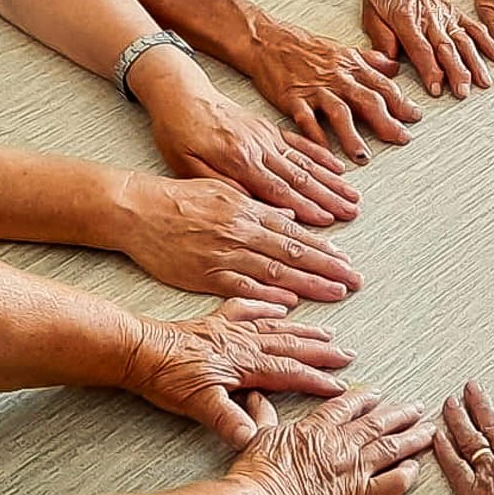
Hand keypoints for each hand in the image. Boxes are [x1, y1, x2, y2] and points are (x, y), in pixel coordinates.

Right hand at [113, 174, 362, 305]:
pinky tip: (290, 303)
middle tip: (355, 280)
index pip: (295, 231)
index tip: (345, 259)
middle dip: (328, 267)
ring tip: (336, 292)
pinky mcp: (206, 274)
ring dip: (310, 283)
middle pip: (295, 252)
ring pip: (276, 271)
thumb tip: (288, 215)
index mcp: (248, 209)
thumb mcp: (224, 190)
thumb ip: (257, 205)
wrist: (138, 209)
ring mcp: (226, 254)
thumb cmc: (179, 199)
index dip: (323, 246)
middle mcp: (243, 231)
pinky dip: (268, 295)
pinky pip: (243, 287)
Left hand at [123, 299, 356, 446]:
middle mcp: (243, 343)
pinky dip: (267, 307)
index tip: (340, 387)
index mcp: (244, 364)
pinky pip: (247, 309)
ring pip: (275, 328)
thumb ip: (228, 420)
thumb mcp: (197, 404)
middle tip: (346, 355)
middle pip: (290, 346)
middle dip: (321, 353)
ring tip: (326, 332)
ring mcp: (229, 329)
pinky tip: (279, 305)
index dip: (316, 381)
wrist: (135, 349)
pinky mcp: (213, 322)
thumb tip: (253, 440)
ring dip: (303, 331)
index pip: (289, 373)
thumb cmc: (165, 378)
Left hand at [153, 92, 358, 226]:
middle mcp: (259, 147)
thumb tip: (250, 205)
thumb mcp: (186, 165)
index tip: (327, 221)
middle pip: (301, 178)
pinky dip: (322, 156)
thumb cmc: (177, 131)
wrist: (180, 93)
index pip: (278, 190)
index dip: (305, 208)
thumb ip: (220, 185)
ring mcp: (267, 137)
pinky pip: (300, 143)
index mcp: (238, 160)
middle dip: (329, 197)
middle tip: (352, 212)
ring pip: (306, 162)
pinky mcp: (268, 128)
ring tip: (353, 196)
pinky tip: (338, 167)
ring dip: (332, 181)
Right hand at [230, 389, 435, 494]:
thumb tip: (257, 398)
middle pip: (377, 424)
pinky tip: (417, 468)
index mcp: (317, 429)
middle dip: (399, 414)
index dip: (364, 399)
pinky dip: (408, 474)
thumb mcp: (258, 439)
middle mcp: (341, 445)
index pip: (346, 407)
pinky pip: (393, 483)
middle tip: (415, 408)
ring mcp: (355, 471)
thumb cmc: (257, 478)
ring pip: (391, 448)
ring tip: (428, 431)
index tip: (377, 395)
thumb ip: (263, 417)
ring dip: (412, 437)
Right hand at [245, 19, 420, 163]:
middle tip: (401, 139)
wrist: (268, 41)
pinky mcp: (293, 98)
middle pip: (368, 101)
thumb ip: (371, 61)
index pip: (383, 86)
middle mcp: (337, 78)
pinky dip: (316, 136)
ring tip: (363, 157)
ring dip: (353, 136)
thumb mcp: (343, 49)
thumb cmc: (305, 47)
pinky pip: (306, 119)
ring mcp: (315, 89)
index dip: (401, 102)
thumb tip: (396, 66)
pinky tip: (325, 151)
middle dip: (387, 121)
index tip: (415, 117)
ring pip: (339, 113)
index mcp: (352, 67)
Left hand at [362, 0, 493, 98]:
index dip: (429, 69)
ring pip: (463, 40)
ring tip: (483, 81)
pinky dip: (487, 41)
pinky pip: (474, 27)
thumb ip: (381, 39)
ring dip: (474, 62)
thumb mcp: (371, 14)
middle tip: (463, 91)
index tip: (436, 88)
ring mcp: (445, 15)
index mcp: (406, 19)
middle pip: (446, 47)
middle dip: (457, 71)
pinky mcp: (455, 13)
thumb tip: (390, 61)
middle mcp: (429, 18)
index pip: (420, 48)